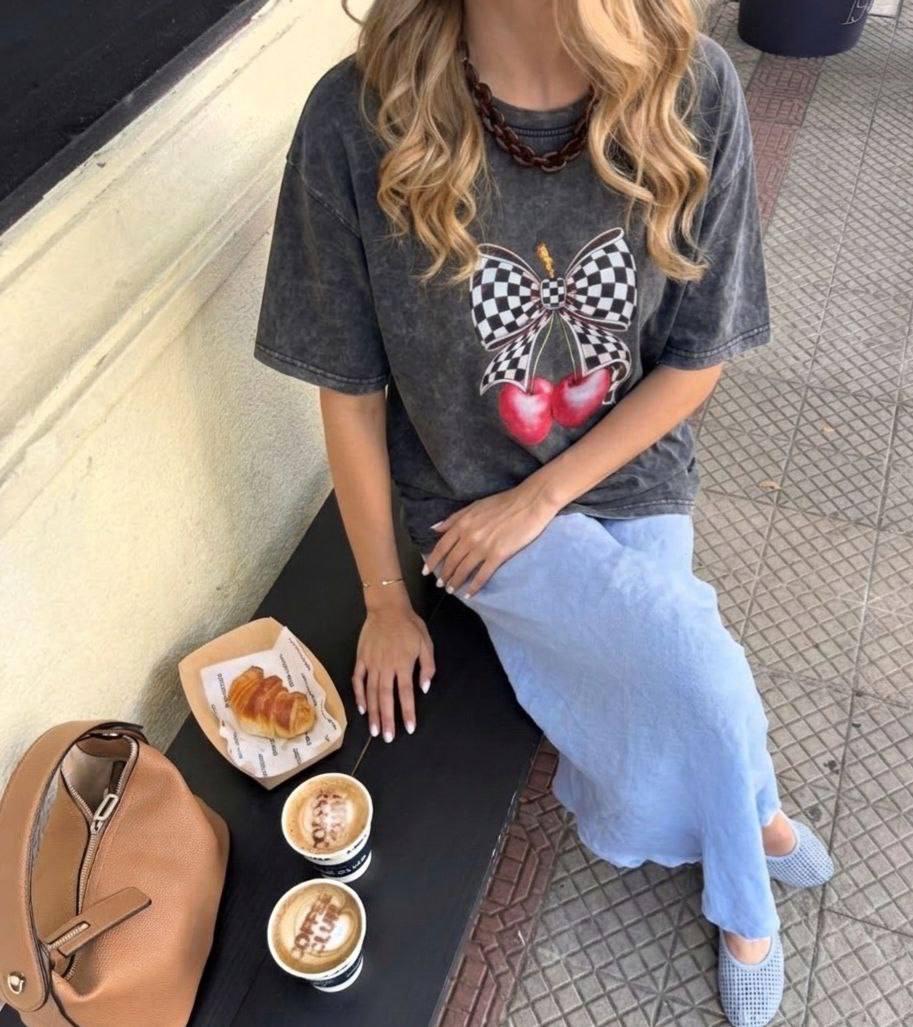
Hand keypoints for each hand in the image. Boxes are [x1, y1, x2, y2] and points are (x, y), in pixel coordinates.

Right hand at [352, 588, 435, 741]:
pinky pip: (358, 680)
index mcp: (403, 664)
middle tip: (386, 738)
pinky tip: (361, 708)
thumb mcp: (426, 642)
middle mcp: (386, 666)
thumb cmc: (409, 625)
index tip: (408, 728)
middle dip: (386, 719)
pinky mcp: (361, 659)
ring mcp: (371, 663)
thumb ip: (427, 666)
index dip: (407, 712)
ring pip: (371, 692)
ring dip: (373, 712)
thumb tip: (425, 688)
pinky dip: (359, 695)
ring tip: (373, 730)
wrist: (387, 608)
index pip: (406, 693)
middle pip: (386, 698)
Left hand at [423, 479, 560, 597]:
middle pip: (451, 561)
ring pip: (464, 569)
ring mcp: (483, 547)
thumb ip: (454, 518)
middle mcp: (469, 536)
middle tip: (440, 584)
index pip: (442, 546)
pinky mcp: (498, 555)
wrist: (530, 502)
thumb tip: (435, 528)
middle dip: (444, 575)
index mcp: (463, 524)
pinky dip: (474, 586)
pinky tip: (469, 594)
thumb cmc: (504, 502)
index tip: (425, 571)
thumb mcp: (475, 506)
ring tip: (451, 590)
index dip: (432, 561)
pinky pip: (482, 575)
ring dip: (455, 582)